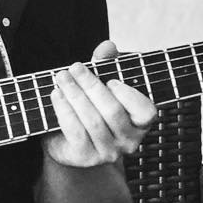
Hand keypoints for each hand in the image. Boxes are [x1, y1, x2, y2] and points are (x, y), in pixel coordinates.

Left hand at [44, 40, 156, 167]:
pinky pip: (75, 132)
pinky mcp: (85, 157)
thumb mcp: (101, 83)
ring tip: (61, 77)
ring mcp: (108, 152)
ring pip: (93, 121)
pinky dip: (64, 110)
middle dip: (91, 86)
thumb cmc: (92, 107)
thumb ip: (106, 64)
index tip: (110, 79)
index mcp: (140, 123)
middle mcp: (129, 141)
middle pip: (112, 112)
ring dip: (75, 95)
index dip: (129, 95)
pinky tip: (56, 95)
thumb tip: (108, 45)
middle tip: (74, 68)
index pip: (146, 112)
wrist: (69, 142)